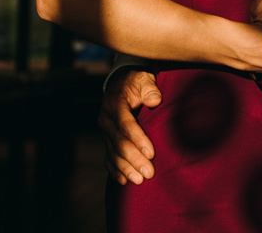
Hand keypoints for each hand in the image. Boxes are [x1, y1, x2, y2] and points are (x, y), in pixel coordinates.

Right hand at [99, 68, 161, 184]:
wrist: (122, 83)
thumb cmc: (138, 82)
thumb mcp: (144, 79)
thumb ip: (149, 88)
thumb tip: (155, 100)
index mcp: (114, 103)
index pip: (125, 124)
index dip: (138, 139)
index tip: (151, 154)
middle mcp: (106, 119)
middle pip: (119, 142)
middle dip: (134, 159)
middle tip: (149, 173)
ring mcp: (105, 131)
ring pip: (113, 153)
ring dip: (125, 168)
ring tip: (139, 181)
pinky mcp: (107, 140)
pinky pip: (108, 157)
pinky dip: (115, 170)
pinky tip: (123, 182)